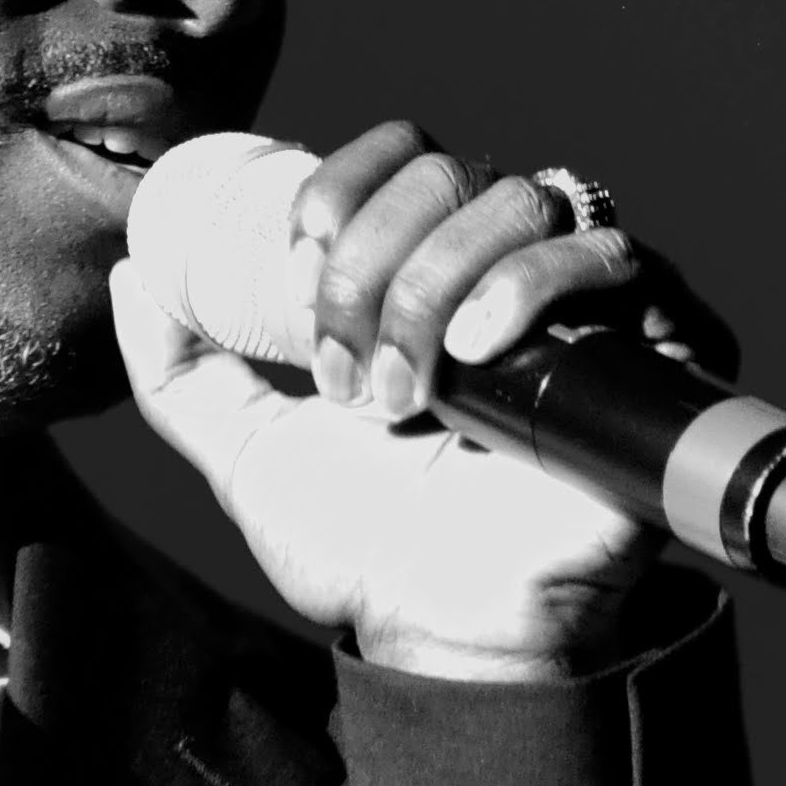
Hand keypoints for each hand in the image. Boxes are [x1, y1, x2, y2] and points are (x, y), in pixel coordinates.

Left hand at [110, 121, 734, 680]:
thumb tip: (135, 272)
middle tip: (351, 374)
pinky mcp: (649, 348)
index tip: (297, 263)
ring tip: (412, 388)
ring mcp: (580, 305)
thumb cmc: (359, 543)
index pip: (399, 156)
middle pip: (452, 172)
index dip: (342, 182)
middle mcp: (505, 273)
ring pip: (525, 199)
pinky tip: (481, 354)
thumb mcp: (247, 448)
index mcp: (424, 274)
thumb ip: (182, 368)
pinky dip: (537, 282)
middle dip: (379, 261)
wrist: (443, 629)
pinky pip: (616, 258)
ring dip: (441, 281)